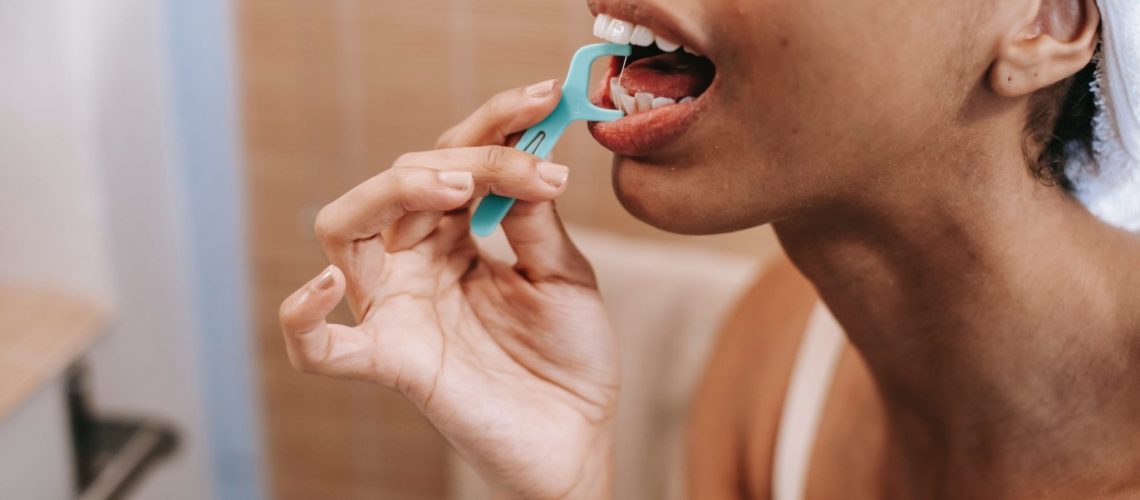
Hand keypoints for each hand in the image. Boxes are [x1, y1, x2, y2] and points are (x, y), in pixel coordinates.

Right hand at [278, 79, 617, 499]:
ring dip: (397, 191)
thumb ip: (530, 218)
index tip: (543, 98)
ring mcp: (398, 308)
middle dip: (468, 156)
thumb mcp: (563, 273)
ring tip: (461, 187)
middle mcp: (416, 263)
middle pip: (402, 179)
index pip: (454, 161)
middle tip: (533, 167)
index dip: (494, 124)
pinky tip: (325, 286)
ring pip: (347, 227)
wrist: (577, 437)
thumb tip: (518, 158)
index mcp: (457, 237)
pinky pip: (320, 346)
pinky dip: (304, 318)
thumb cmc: (568, 357)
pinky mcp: (392, 361)